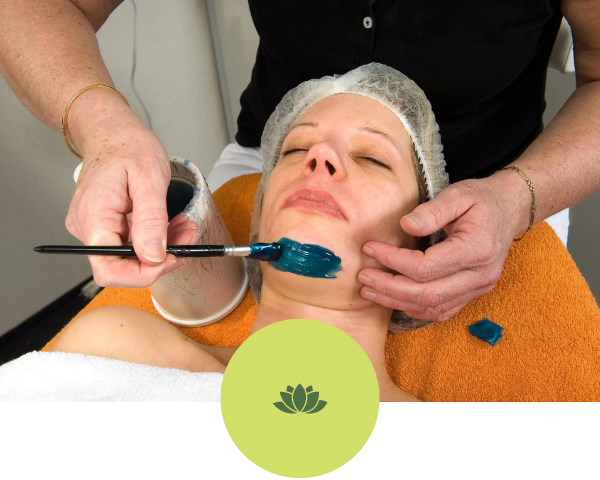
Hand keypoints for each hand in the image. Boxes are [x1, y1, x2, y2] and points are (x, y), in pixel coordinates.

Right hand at [65, 119, 194, 287]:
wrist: (112, 131)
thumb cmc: (128, 146)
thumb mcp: (149, 178)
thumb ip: (151, 220)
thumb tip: (152, 257)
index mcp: (93, 217)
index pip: (109, 270)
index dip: (143, 274)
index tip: (173, 258)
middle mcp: (88, 228)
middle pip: (122, 266)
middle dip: (161, 258)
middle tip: (188, 237)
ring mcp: (94, 228)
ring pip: (131, 256)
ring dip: (163, 247)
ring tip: (185, 226)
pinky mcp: (105, 226)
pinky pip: (131, 243)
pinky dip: (155, 238)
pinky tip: (172, 224)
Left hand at [357, 173, 529, 321]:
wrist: (510, 210)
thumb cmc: (482, 199)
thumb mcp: (459, 194)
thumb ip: (433, 210)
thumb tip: (405, 225)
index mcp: (477, 249)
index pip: (426, 267)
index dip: (393, 261)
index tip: (370, 248)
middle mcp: (480, 275)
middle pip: (427, 294)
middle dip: (390, 288)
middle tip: (363, 276)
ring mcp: (479, 288)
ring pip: (432, 307)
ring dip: (397, 302)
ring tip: (370, 290)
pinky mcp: (474, 294)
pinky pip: (442, 311)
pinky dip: (415, 309)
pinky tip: (394, 299)